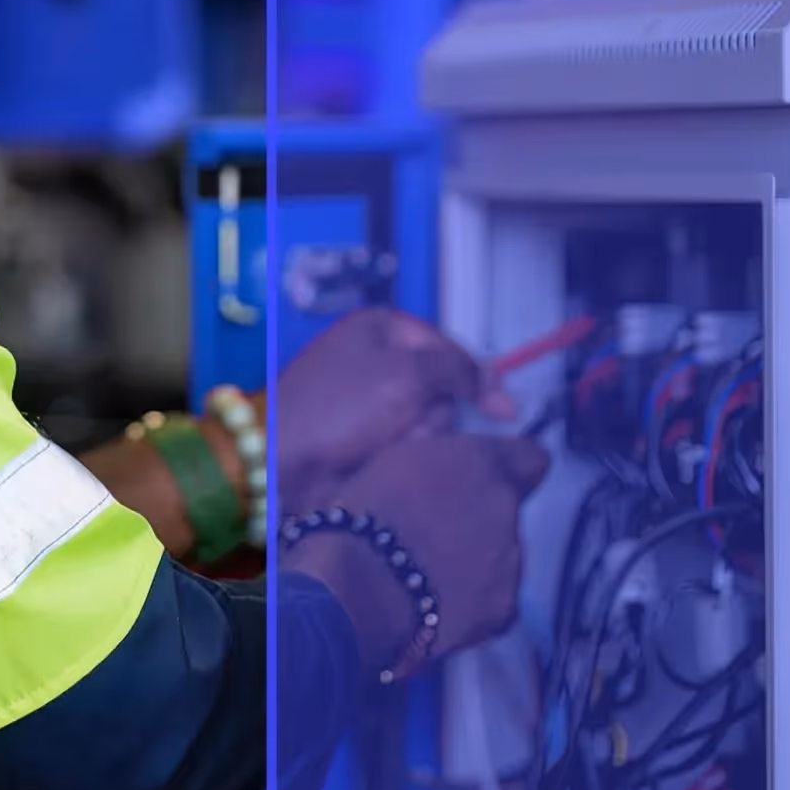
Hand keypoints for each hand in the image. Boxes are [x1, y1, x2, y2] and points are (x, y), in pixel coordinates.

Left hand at [278, 308, 510, 508]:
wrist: (283, 462)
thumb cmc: (342, 407)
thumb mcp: (407, 373)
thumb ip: (458, 368)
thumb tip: (489, 380)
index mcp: (382, 328)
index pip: (448, 346)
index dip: (477, 376)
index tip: (505, 410)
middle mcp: (377, 359)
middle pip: (441, 387)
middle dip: (433, 412)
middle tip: (410, 424)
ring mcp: (371, 401)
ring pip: (428, 421)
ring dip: (417, 437)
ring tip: (388, 445)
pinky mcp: (365, 437)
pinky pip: (406, 444)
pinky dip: (400, 454)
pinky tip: (381, 460)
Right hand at [287, 425, 547, 676]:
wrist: (359, 590)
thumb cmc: (362, 518)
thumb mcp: (395, 463)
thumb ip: (440, 463)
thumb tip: (450, 468)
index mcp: (479, 462)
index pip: (530, 458)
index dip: (509, 469)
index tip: (483, 482)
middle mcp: (505, 507)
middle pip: (507, 510)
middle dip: (479, 518)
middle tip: (433, 534)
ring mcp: (511, 561)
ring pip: (503, 556)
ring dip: (476, 560)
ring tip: (425, 574)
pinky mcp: (504, 609)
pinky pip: (495, 600)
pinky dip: (473, 602)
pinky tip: (435, 605)